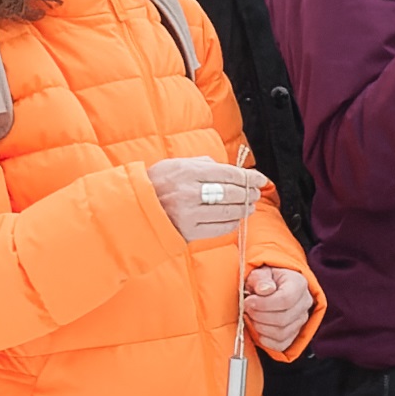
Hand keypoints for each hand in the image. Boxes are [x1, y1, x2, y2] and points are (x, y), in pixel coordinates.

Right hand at [148, 157, 266, 243]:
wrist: (132, 209)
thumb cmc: (156, 184)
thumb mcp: (174, 165)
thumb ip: (202, 164)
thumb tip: (229, 168)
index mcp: (187, 172)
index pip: (228, 173)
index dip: (249, 177)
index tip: (261, 179)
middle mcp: (189, 192)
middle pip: (232, 193)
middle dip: (249, 193)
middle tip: (256, 194)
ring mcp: (188, 213)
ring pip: (229, 212)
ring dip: (244, 209)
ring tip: (249, 206)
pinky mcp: (188, 231)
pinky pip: (219, 229)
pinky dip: (232, 224)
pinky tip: (235, 219)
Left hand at [240, 265, 313, 352]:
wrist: (272, 286)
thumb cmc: (265, 279)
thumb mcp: (260, 271)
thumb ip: (261, 278)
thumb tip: (264, 289)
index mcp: (299, 283)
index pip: (285, 299)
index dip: (263, 304)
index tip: (247, 301)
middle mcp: (305, 302)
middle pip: (283, 318)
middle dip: (258, 316)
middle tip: (247, 309)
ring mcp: (302, 320)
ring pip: (281, 333)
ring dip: (260, 327)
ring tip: (252, 317)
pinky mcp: (295, 333)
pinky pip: (281, 345)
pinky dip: (266, 340)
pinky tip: (258, 329)